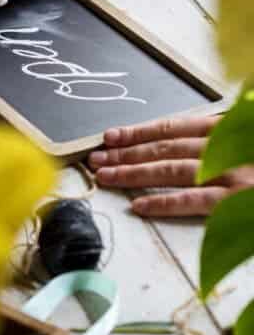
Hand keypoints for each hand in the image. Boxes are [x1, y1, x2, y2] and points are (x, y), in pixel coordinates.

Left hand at [88, 116, 253, 216]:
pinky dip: (164, 203)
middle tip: (95, 158)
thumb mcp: (246, 138)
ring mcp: (234, 175)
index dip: (139, 132)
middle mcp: (228, 147)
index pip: (174, 128)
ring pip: (172, 170)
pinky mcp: (240, 201)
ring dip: (133, 173)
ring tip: (104, 176)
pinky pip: (195, 202)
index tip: (111, 136)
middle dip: (126, 153)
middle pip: (165, 148)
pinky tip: (138, 206)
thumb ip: (224, 137)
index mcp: (230, 128)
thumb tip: (183, 142)